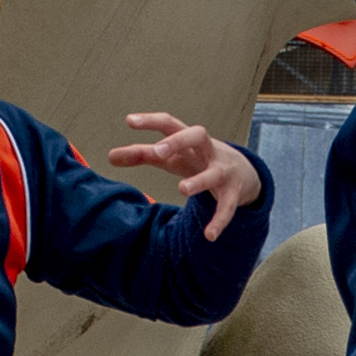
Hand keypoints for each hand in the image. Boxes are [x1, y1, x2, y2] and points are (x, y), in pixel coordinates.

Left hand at [108, 115, 262, 237]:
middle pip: (197, 135)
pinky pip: (227, 206)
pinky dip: (219, 220)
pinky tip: (209, 235)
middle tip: (158, 151)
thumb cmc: (198, 160)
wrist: (244, 173)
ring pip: (213, 172)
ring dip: (199, 180)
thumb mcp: (172, 157)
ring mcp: (223, 171)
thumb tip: (110, 156)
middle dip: (178, 142)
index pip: (170, 123)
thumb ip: (143, 155)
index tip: (129, 120)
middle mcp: (208, 151)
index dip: (151, 121)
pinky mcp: (233, 193)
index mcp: (190, 140)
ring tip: (182, 189)